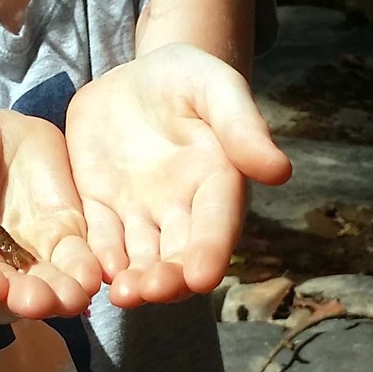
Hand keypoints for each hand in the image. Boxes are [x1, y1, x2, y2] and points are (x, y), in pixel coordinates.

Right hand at [0, 107, 101, 322]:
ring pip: (49, 286)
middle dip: (23, 298)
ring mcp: (31, 256)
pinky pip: (80, 260)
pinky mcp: (65, 237)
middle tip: (36, 299)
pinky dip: (88, 270)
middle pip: (8, 295)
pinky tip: (94, 276)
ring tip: (72, 295)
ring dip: (61, 295)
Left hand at [65, 43, 290, 305]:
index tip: (203, 276)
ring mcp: (139, 213)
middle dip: (168, 279)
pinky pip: (98, 239)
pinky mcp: (100, 208)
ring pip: (139, 257)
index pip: (217, 223)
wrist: (134, 76)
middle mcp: (181, 209)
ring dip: (134, 280)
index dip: (211, 250)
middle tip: (153, 291)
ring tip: (124, 295)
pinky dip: (97, 259)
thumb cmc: (186, 77)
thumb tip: (280, 170)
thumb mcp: (215, 87)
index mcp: (217, 183)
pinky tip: (93, 273)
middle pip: (178, 254)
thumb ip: (242, 124)